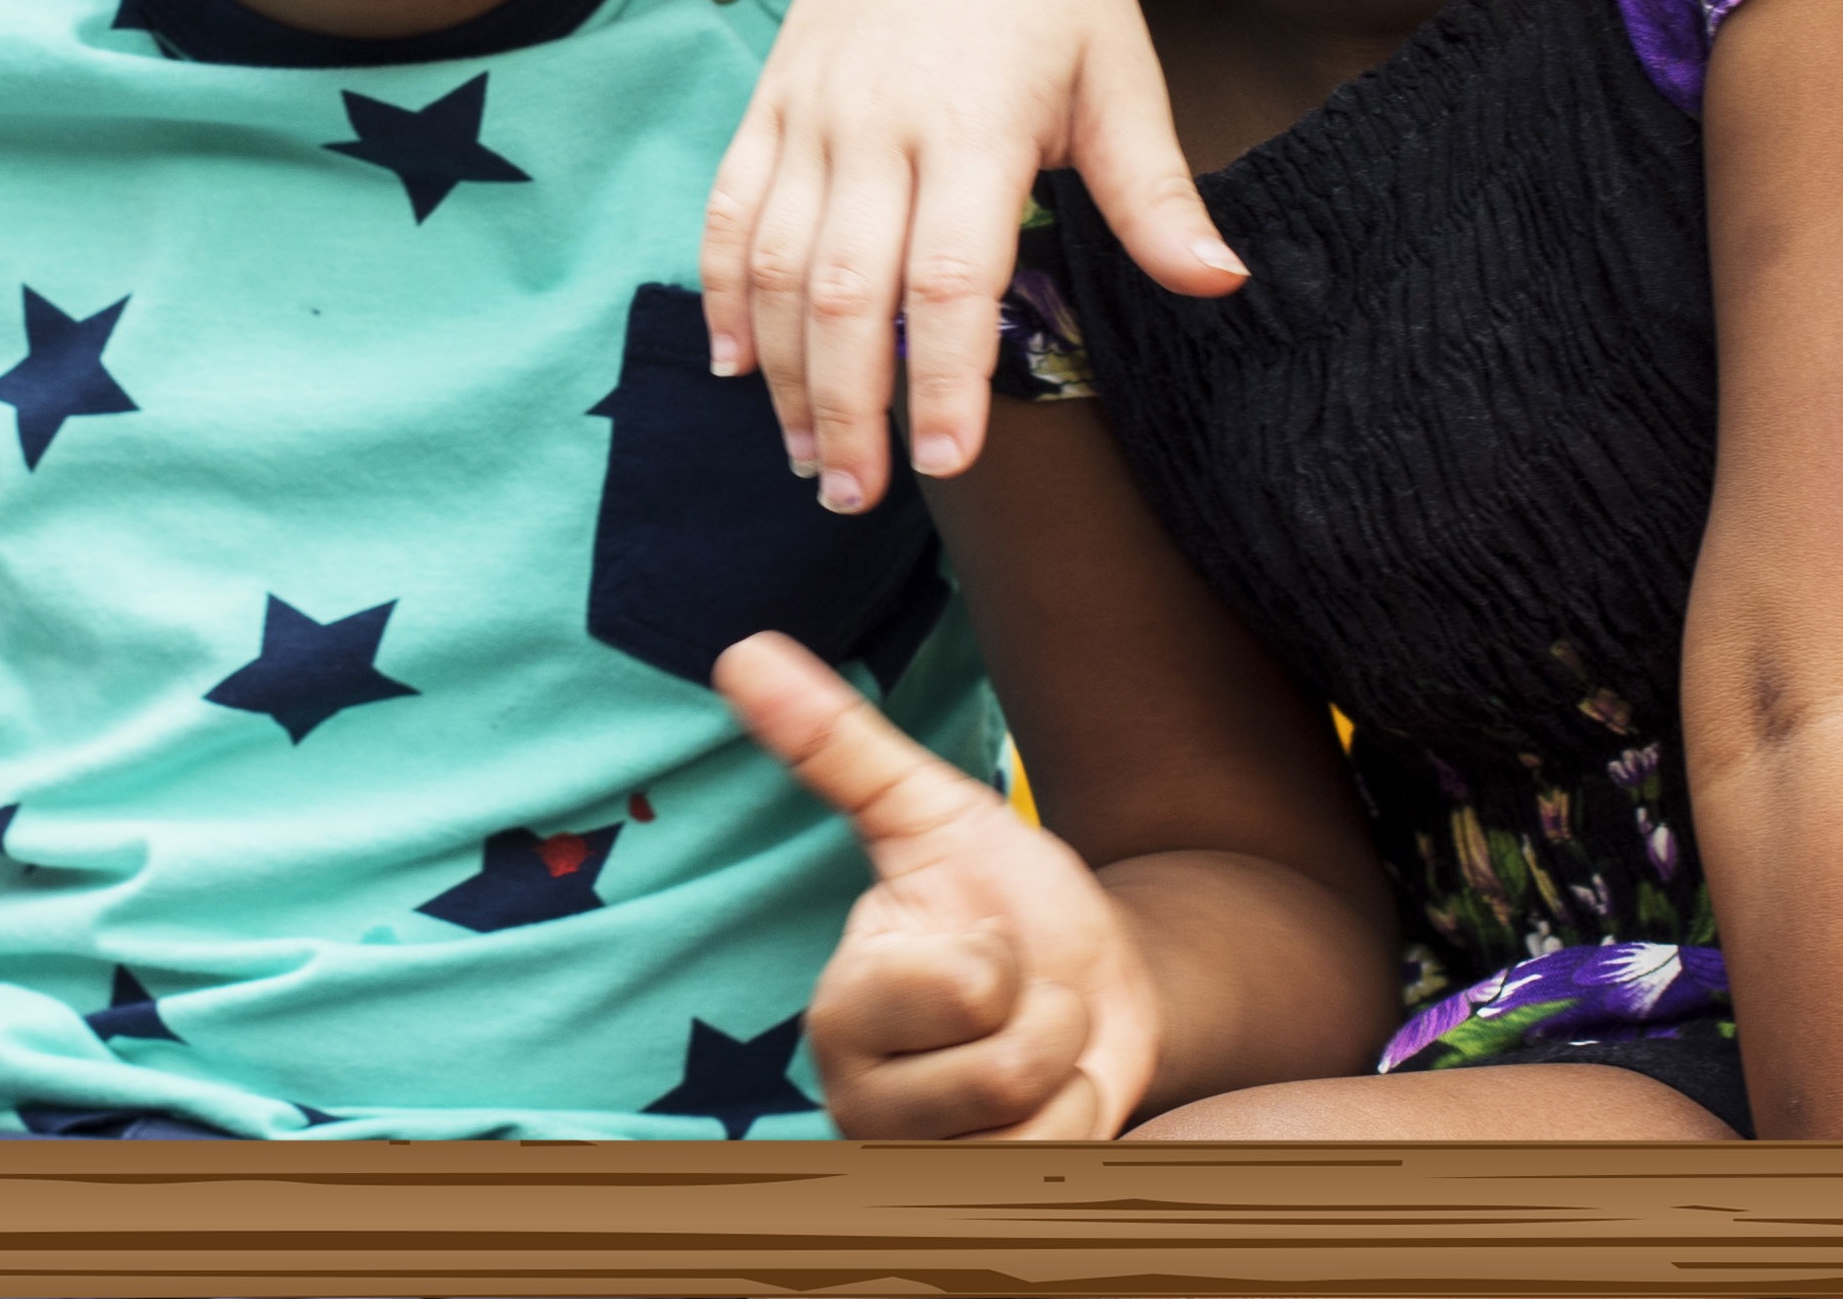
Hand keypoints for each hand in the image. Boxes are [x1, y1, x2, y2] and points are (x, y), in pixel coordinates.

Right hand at [697, 0, 1217, 511]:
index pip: (949, 282)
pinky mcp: (771, 96)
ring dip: (781, 371)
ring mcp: (813, 110)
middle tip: (858, 498)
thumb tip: (1223, 287)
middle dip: (849, 409)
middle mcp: (880, 124)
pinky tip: (734, 364)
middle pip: (843, 293)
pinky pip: (727, 209)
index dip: (940, 381)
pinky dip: (721, 292)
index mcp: (978, 126)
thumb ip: (1157, 195)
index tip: (946, 467)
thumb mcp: (1124, 77)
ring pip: (771, 265)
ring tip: (808, 457)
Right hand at [717, 631, 1163, 1139]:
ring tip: (1036, 1041)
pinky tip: (1053, 1095)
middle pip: (997, 1070)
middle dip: (1044, 1013)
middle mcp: (861, 1103)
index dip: (997, 959)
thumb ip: (839, 747)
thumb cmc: (1007, 901)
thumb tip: (743, 650)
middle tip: (1016, 995)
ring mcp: (919, 1159)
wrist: (1100, 981)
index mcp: (842, 1012)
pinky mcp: (980, 1191)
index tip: (979, 947)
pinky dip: (1080, 1117)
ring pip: (1029, 1123)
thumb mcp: (936, 817)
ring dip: (1066, 1066)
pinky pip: (1055, 1161)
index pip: (956, 990)